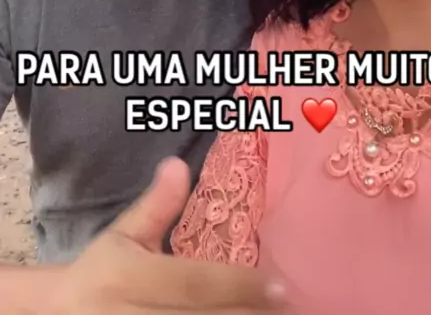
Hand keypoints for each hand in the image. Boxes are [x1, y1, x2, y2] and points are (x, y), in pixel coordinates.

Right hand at [50, 157, 285, 312]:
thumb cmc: (102, 271)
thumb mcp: (123, 234)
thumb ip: (156, 206)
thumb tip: (177, 164)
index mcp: (132, 278)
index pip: (195, 284)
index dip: (239, 287)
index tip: (280, 286)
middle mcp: (139, 314)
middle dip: (251, 313)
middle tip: (294, 307)